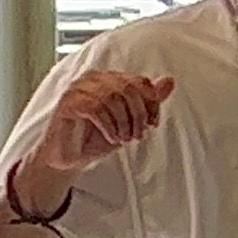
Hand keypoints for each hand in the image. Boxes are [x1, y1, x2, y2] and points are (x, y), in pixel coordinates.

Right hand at [30, 70, 175, 174]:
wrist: (67, 158)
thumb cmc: (94, 139)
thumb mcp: (128, 121)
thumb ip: (147, 101)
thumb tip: (169, 81)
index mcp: (108, 78)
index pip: (139, 81)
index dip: (151, 103)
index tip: (152, 124)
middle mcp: (92, 79)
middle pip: (128, 88)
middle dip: (138, 115)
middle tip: (138, 135)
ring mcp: (78, 89)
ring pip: (113, 97)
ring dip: (124, 123)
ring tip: (124, 139)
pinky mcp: (68, 103)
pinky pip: (96, 108)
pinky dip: (109, 126)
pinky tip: (111, 138)